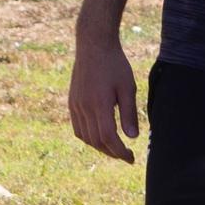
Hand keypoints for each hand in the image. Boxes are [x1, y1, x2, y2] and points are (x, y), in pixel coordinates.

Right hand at [69, 34, 140, 161]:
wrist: (93, 46)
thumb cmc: (115, 65)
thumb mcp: (128, 87)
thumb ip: (129, 113)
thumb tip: (132, 137)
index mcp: (99, 104)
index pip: (108, 138)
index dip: (120, 152)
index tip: (131, 158)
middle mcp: (84, 108)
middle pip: (96, 141)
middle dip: (112, 153)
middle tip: (126, 156)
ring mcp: (75, 106)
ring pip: (85, 137)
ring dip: (100, 147)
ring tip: (115, 149)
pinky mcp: (72, 103)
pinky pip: (77, 128)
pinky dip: (88, 138)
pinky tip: (100, 137)